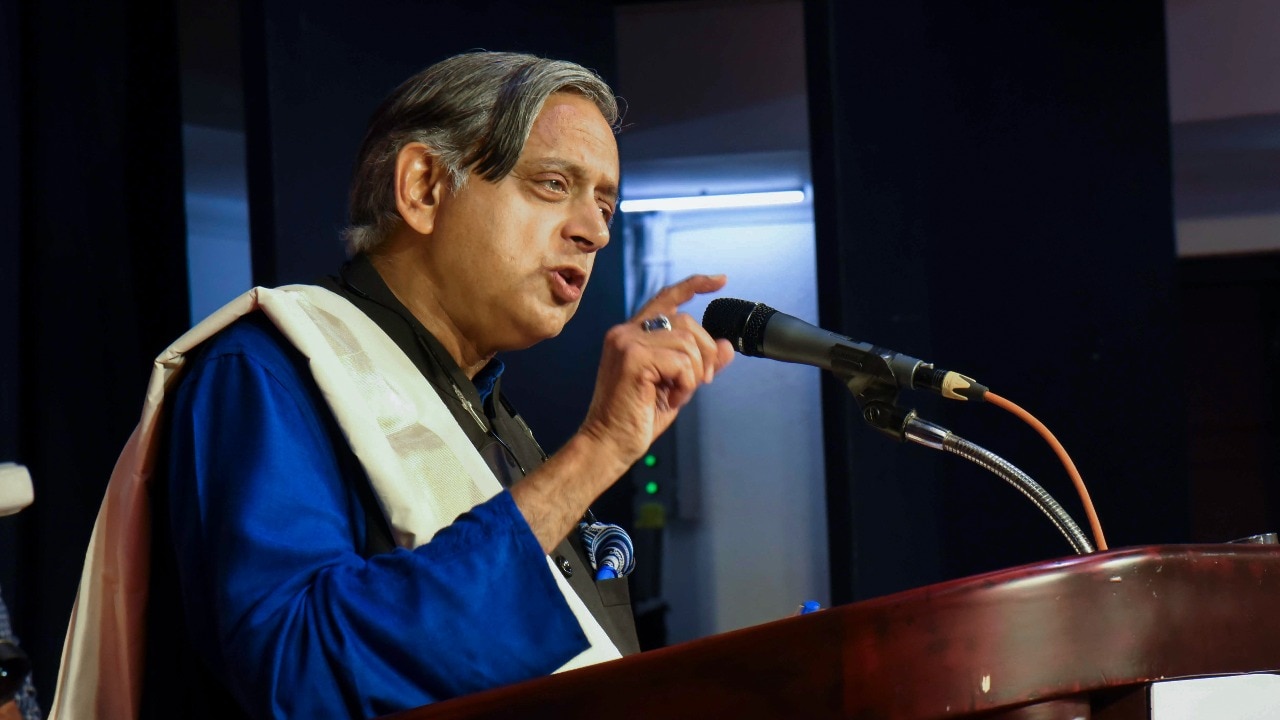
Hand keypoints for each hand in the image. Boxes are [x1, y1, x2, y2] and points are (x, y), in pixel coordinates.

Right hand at [578, 274, 735, 469]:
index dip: (695, 285)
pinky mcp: (632, 358)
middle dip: (706, 352)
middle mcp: (626, 331)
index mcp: (632, 334)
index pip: (666, 298)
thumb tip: (727, 346)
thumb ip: (698, 364)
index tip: (721, 280)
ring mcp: (626, 342)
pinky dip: (686, 383)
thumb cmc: (637, 418)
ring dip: (694, 373)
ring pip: (687, 342)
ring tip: (678, 395)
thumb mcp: (676, 386)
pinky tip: (672, 398)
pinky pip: (681, 361)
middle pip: (687, 320)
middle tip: (703, 381)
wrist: (609, 444)